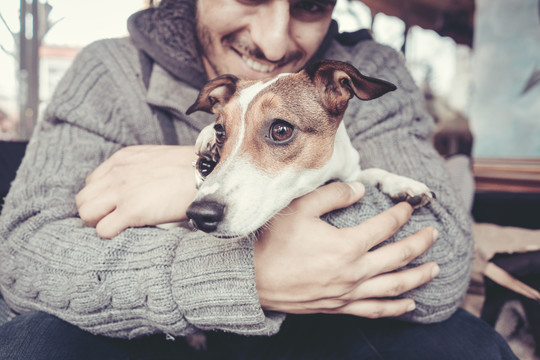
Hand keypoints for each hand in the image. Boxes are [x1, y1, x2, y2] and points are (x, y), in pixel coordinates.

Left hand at [76, 145, 197, 237]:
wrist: (208, 174)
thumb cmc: (189, 170)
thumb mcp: (156, 159)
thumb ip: (138, 170)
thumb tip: (137, 189)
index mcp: (122, 159)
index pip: (93, 183)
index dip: (102, 198)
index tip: (115, 206)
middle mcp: (117, 172)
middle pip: (84, 199)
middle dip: (96, 212)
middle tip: (114, 220)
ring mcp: (122, 191)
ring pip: (86, 214)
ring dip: (100, 223)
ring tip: (120, 227)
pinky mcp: (131, 210)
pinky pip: (103, 230)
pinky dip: (111, 234)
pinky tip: (128, 232)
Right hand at [254, 181, 439, 317]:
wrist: (254, 279)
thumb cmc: (274, 242)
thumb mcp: (301, 208)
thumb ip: (333, 194)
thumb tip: (360, 189)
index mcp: (347, 245)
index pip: (384, 226)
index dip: (400, 214)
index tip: (408, 207)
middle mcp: (354, 272)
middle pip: (399, 257)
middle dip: (420, 243)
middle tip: (434, 234)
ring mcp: (348, 292)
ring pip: (394, 286)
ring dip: (418, 277)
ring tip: (435, 269)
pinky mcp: (339, 306)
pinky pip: (375, 310)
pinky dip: (395, 308)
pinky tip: (410, 305)